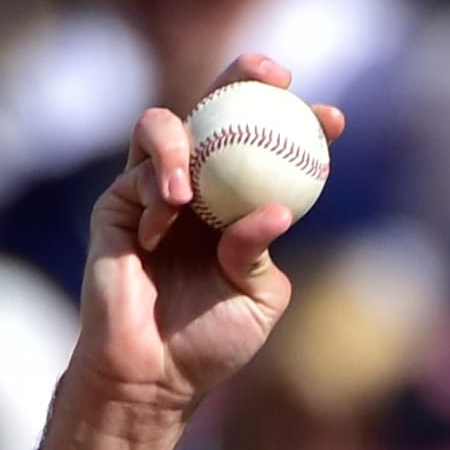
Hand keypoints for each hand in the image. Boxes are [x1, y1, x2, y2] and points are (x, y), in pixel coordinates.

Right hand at [67, 53, 348, 419]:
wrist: (152, 374)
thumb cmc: (210, 341)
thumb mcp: (257, 297)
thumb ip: (261, 250)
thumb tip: (273, 209)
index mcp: (239, 206)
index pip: (270, 151)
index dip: (301, 125)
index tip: (333, 119)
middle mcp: (197, 188)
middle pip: (215, 111)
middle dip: (241, 78)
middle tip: (272, 76)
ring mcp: (154, 192)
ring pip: (163, 126)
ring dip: (181, 142)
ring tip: (190, 188)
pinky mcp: (116, 206)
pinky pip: (135, 174)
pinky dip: (156, 187)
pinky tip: (168, 214)